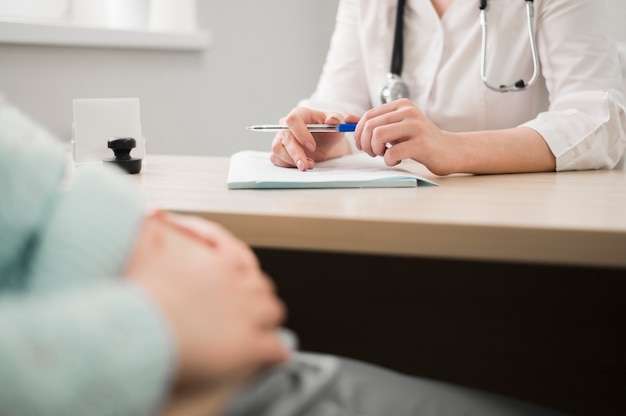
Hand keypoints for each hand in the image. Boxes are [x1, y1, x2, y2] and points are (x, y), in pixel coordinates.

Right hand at [124, 212, 288, 386]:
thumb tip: (150, 214)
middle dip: (253, 294)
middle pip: (260, 285)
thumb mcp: (142, 255)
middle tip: (241, 304)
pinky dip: (276, 352)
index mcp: (220, 263)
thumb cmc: (142, 298)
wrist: (141, 332)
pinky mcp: (251, 347)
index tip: (228, 271)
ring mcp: (249, 315)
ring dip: (266, 320)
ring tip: (257, 328)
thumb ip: (148, 233)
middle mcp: (240, 285)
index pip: (237, 253)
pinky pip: (276, 348)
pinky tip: (273, 356)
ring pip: (273, 311)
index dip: (235, 262)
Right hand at [270, 107, 356, 170]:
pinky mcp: (278, 150)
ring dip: (293, 160)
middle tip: (308, 164)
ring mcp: (280, 138)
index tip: (312, 146)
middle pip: (285, 137)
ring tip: (310, 164)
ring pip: (278, 149)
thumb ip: (337, 120)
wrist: (325, 145)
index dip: (300, 133)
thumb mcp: (337, 125)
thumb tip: (331, 121)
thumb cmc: (329, 132)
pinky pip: (276, 158)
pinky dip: (288, 165)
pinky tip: (301, 165)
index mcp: (300, 114)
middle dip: (296, 153)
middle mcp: (287, 125)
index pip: (293, 120)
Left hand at [354, 98, 454, 174]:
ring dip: (374, 150)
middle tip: (371, 153)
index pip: (368, 116)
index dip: (358, 133)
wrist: (450, 151)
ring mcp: (416, 127)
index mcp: (401, 106)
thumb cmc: (420, 141)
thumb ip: (373, 123)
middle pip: (370, 126)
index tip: (362, 145)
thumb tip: (347, 119)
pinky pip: (392, 152)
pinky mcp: (422, 144)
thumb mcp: (396, 128)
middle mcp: (408, 112)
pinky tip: (396, 160)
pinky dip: (389, 160)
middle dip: (364, 143)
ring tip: (383, 155)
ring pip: (378, 136)